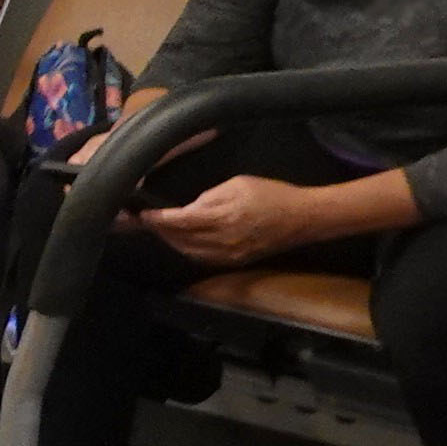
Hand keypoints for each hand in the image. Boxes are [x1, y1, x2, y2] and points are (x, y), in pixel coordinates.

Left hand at [140, 173, 316, 268]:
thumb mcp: (238, 184)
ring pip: (188, 252)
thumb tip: (188, 208)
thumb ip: (209, 197)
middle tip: (146, 221)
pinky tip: (181, 241)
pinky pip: (202, 258)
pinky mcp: (235, 261)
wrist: (303, 218)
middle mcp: (223, 240)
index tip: (143, 213)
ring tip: (160, 230)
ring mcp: (229, 254)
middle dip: (160, 230)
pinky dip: (186, 250)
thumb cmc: (272, 194)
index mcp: (223, 217)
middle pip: (180, 239)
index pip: (180, 221)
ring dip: (171, 241)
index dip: (158, 219)